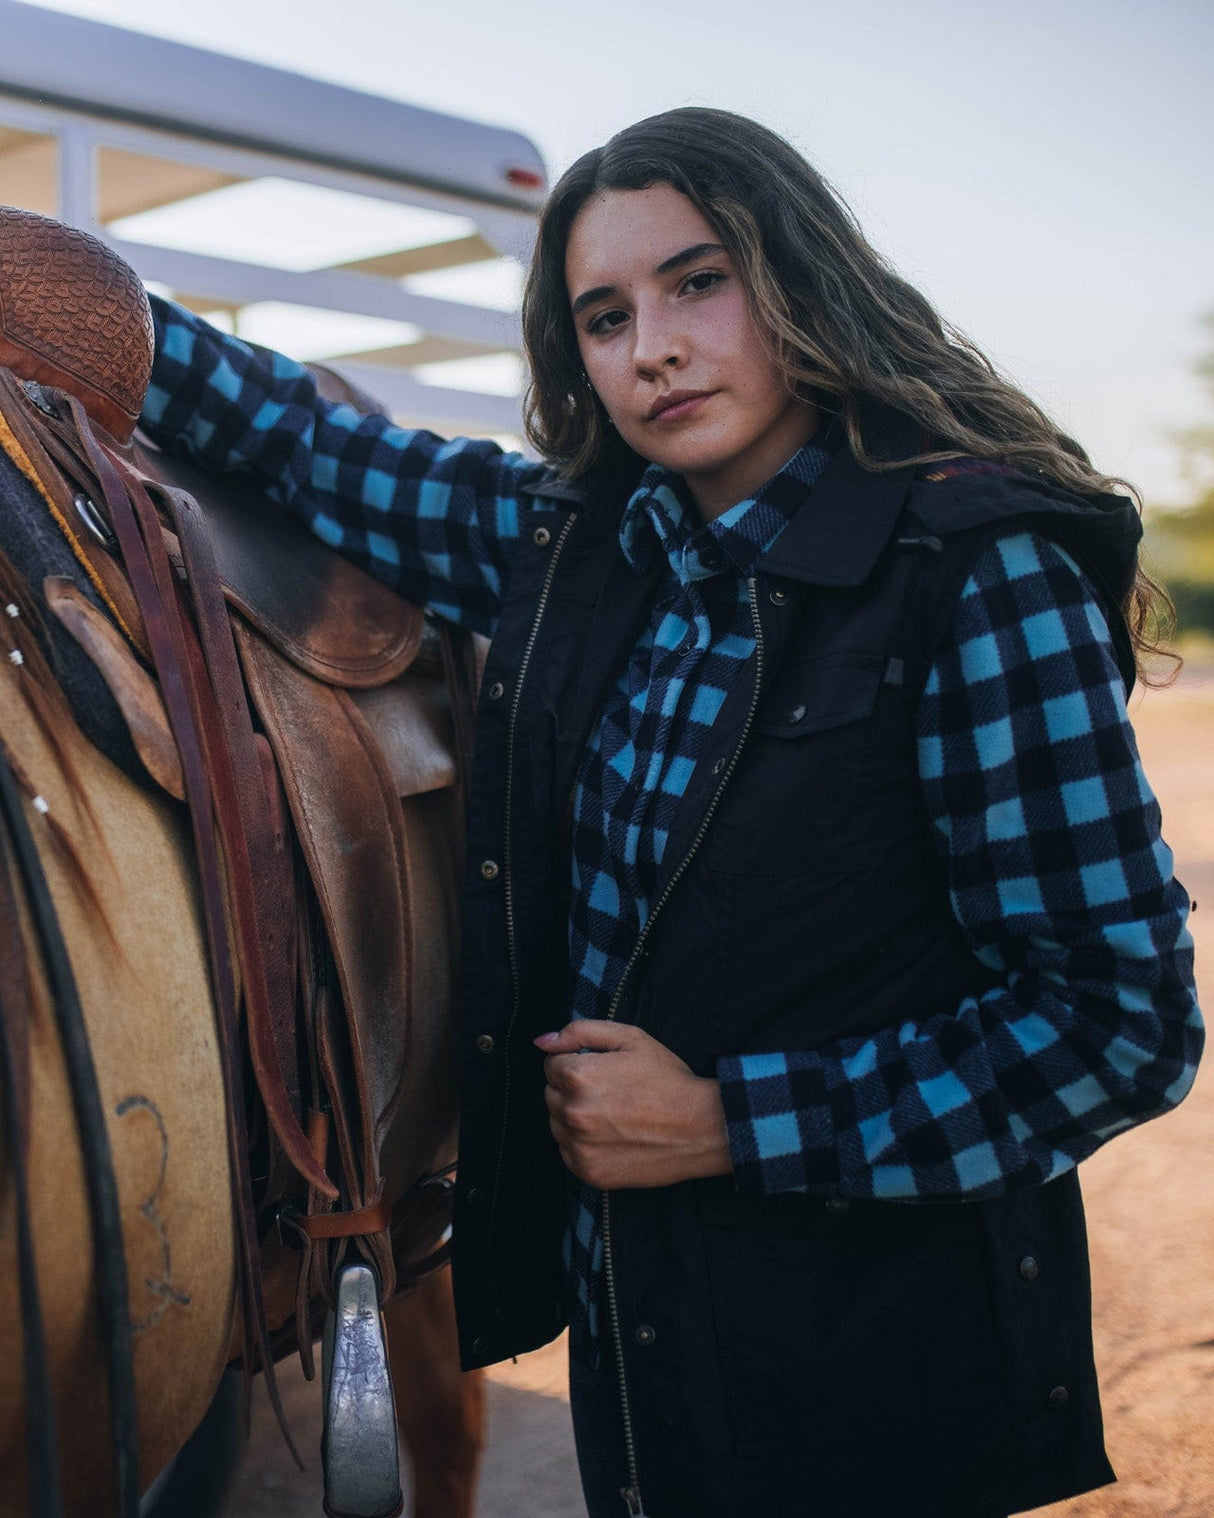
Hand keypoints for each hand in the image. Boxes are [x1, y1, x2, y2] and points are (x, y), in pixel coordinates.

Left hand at [534, 1020, 731, 1189]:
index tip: (602, 1070)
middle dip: (572, 1089)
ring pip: (557, 1124)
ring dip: (574, 1117)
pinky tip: (612, 1136)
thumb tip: (543, 1041)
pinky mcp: (590, 1172)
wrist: (701, 1127)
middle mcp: (573, 1113)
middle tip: (610, 1091)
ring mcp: (580, 1147)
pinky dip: (583, 1144)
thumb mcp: (630, 1038)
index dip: (576, 1062)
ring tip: (612, 1114)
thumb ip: (580, 1032)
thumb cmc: (668, 1080)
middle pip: (551, 1094)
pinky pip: (568, 1153)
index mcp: (579, 1076)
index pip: (551, 1064)